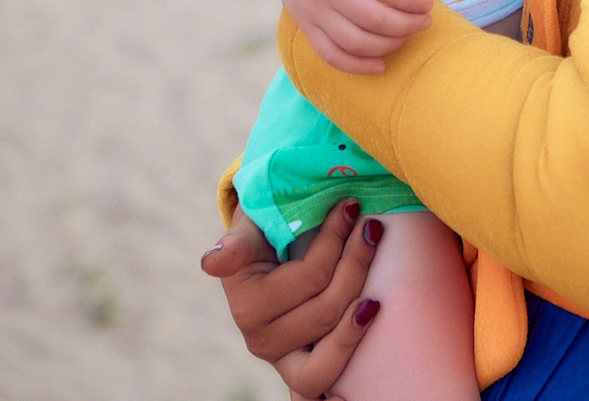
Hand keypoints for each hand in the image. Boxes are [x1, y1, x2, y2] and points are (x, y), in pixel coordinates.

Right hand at [202, 202, 381, 399]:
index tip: (352, 206)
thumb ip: (237, 244)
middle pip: (326, 311)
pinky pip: (316, 390)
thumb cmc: (263, 232)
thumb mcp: (249, 228)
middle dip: (355, 265)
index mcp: (247, 303)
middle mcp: (260, 339)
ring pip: (328, 356)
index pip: (310, 276)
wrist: (266, 251)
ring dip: (356, 324)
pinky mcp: (301, 370)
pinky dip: (333, 397)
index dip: (335, 240)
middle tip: (371, 228)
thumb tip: (213, 264)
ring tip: (375, 298)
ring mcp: (283, 359)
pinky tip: (348, 395)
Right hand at [274, 0, 462, 72]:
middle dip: (408, 25)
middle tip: (425, 22)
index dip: (414, 1)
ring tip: (407, 36)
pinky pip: (331, 55)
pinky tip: (380, 65)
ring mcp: (312, 11)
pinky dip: (358, 66)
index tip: (428, 3)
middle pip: (374, 18)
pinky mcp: (305, 28)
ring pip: (356, 41)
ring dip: (390, 45)